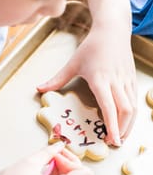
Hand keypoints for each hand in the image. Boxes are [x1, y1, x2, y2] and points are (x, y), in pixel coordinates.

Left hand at [37, 26, 136, 146]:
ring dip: (128, 125)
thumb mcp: (72, 63)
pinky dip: (132, 114)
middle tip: (114, 143)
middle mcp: (116, 81)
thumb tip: (39, 89)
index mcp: (100, 79)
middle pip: (124, 110)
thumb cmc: (91, 47)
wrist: (112, 31)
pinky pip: (135, 100)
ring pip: (133, 107)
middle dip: (121, 129)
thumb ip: (57, 79)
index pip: (109, 106)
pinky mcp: (132, 79)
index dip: (112, 125)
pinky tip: (126, 122)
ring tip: (121, 137)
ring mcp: (126, 80)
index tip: (111, 139)